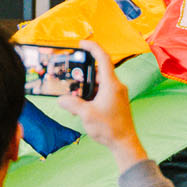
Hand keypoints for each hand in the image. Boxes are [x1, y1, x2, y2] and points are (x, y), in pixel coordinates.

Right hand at [58, 39, 146, 168]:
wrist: (125, 143)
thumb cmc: (110, 128)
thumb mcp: (86, 115)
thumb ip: (72, 104)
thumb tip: (62, 99)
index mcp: (111, 84)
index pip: (103, 58)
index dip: (93, 47)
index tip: (82, 44)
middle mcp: (116, 86)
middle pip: (100, 70)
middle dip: (85, 70)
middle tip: (72, 72)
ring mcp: (118, 94)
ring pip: (100, 82)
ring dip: (88, 85)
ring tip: (74, 91)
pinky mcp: (117, 102)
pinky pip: (103, 91)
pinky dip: (92, 93)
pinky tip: (82, 104)